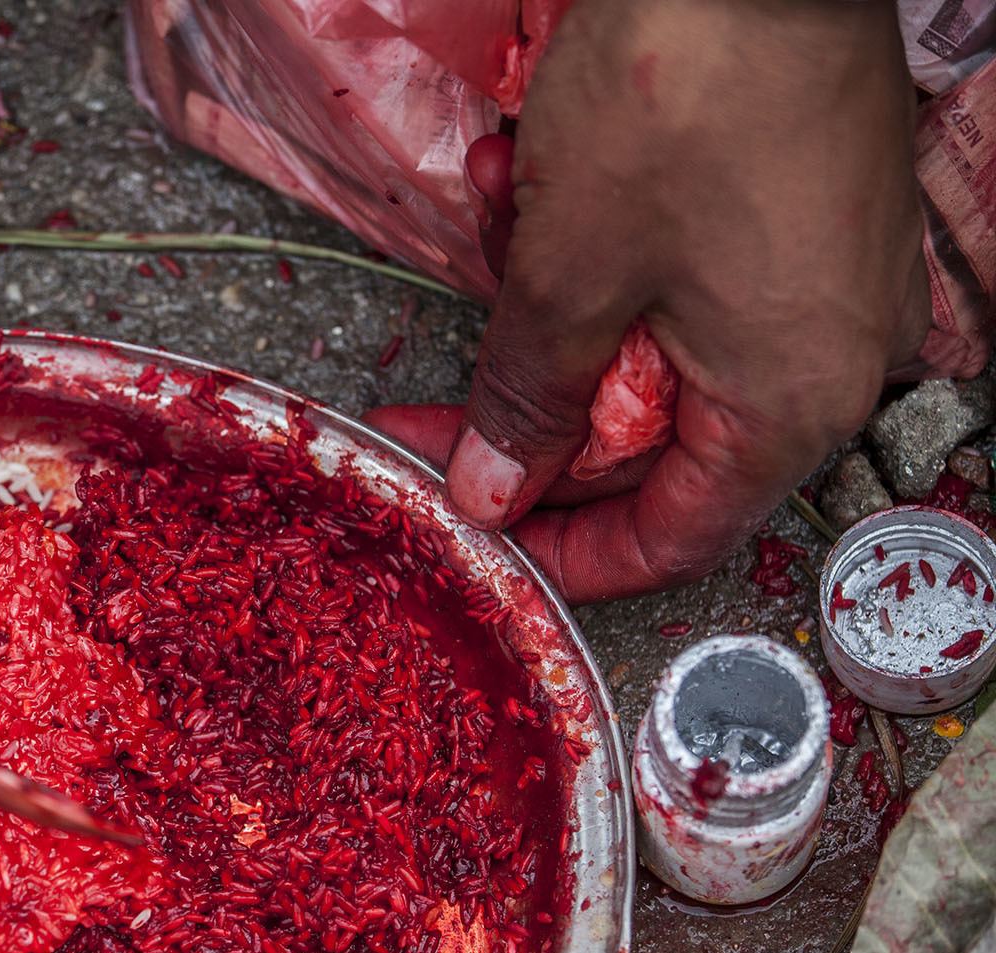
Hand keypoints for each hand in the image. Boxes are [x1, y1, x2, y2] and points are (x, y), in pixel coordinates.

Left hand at [437, 0, 928, 600]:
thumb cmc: (688, 96)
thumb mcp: (571, 272)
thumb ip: (528, 399)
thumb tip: (492, 492)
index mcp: (789, 404)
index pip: (675, 536)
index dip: (569, 554)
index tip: (484, 542)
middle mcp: (824, 356)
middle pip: (647, 442)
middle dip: (526, 407)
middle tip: (429, 404)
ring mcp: (817, 281)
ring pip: (646, 344)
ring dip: (549, 298)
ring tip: (498, 217)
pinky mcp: (791, 213)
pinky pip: (677, 272)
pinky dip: (597, 241)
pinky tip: (533, 171)